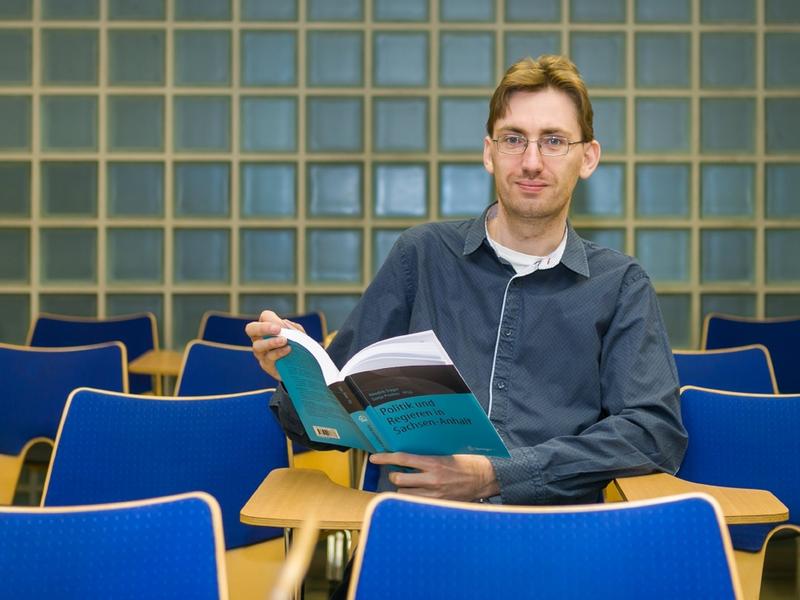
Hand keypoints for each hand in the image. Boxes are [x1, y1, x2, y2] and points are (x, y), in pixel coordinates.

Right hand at [246, 310, 306, 380]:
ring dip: (271, 342)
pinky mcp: (266, 365)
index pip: (264, 317)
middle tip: (277, 329)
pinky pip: (268, 358)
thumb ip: (293, 328)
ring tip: (284, 341)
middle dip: (263, 328)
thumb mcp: (299, 336)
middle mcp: (260, 339)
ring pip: (257, 346)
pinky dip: (278, 353)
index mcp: (268, 328)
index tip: (280, 326)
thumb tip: (284, 323)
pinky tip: (288, 350)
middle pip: (251, 329)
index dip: (271, 319)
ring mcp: (261, 353)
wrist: (304, 368)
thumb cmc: (299, 348)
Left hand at [369, 452, 499, 501]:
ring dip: (403, 490)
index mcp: (434, 462)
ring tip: (409, 486)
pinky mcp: (439, 505)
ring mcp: (435, 495)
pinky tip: (416, 497)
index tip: (374, 458)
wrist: (485, 478)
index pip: (402, 459)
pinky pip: (416, 505)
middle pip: (399, 479)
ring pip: (404, 494)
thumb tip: (406, 458)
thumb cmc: (467, 463)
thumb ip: (426, 459)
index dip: (385, 458)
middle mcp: (432, 479)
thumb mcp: (446, 455)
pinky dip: (413, 500)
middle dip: (395, 476)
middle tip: (398, 473)